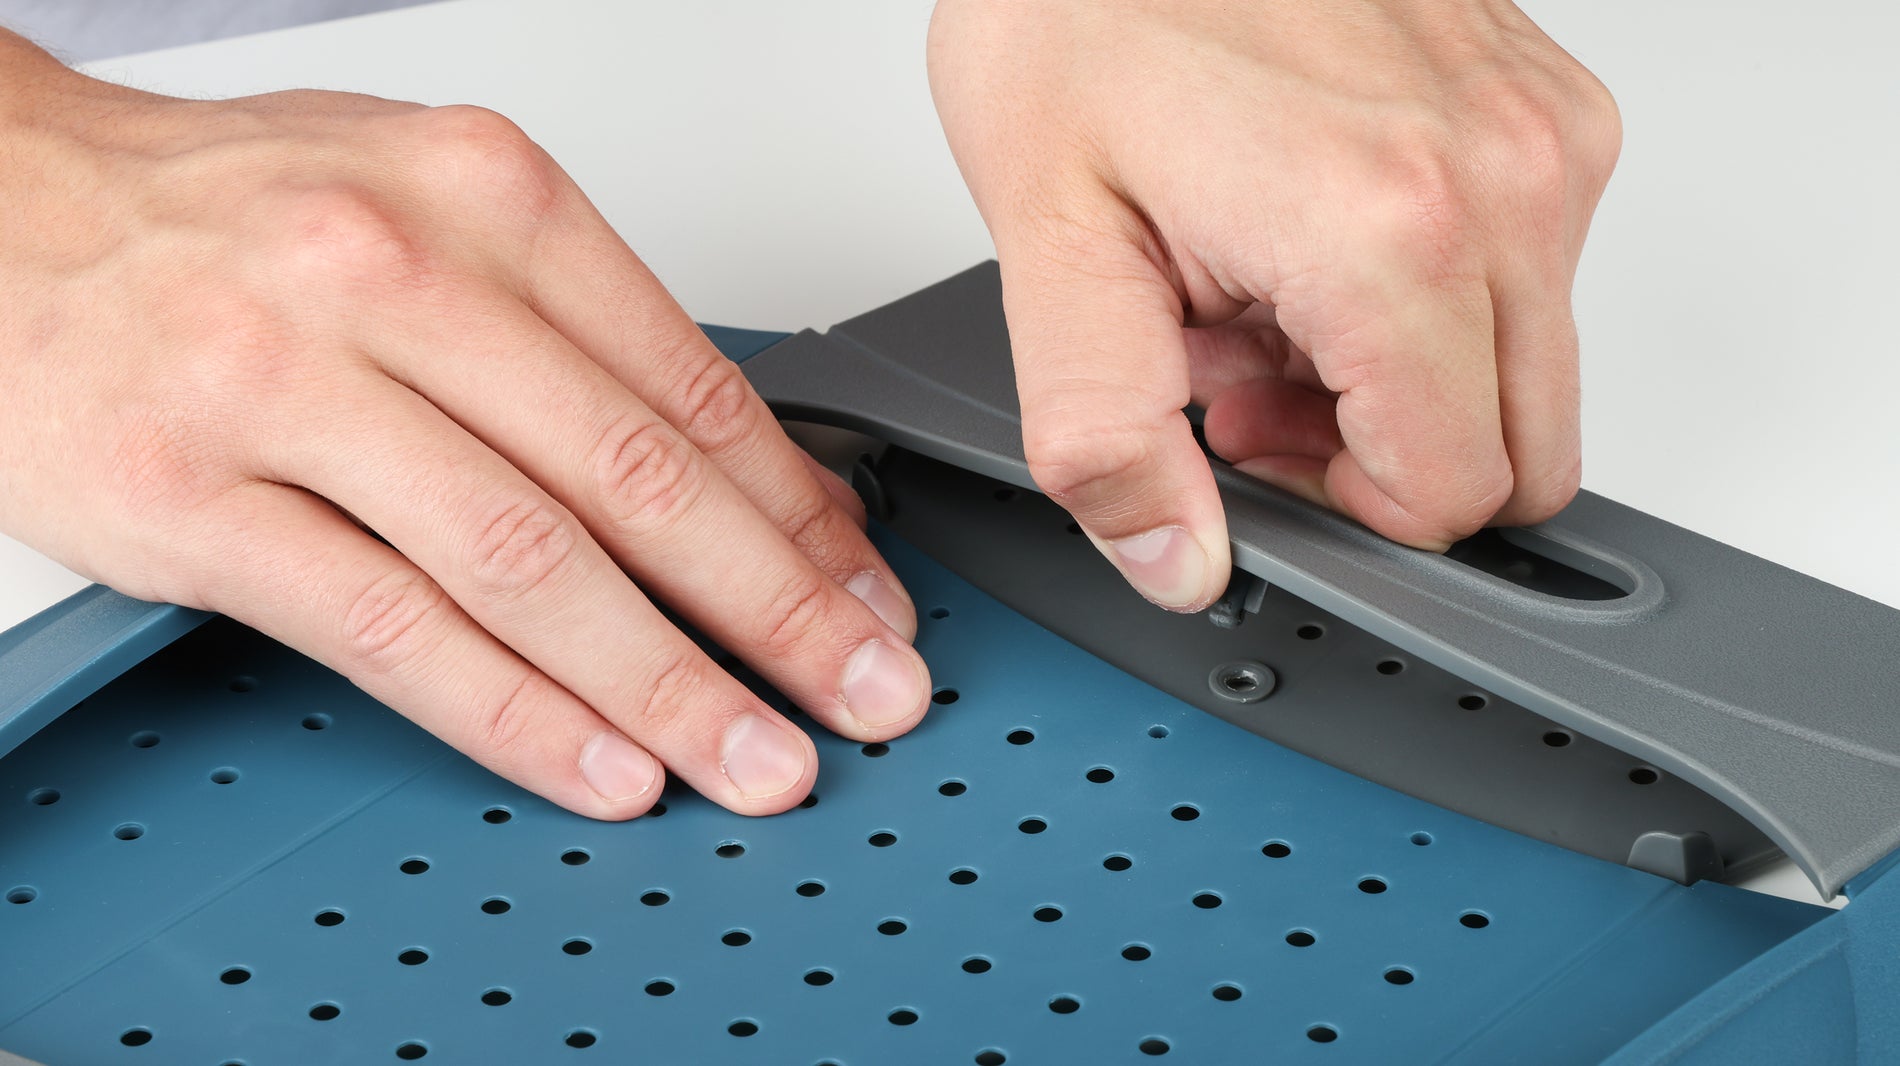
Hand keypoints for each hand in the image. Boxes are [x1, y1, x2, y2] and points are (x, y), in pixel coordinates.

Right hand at [0, 33, 930, 817]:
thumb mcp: (438, 218)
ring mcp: (283, 387)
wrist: (1, 203)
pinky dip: (511, 711)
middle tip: (863, 695)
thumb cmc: (236, 219)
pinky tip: (597, 763)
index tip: (867, 600)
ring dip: (664, 682)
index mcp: (485, 197)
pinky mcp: (189, 497)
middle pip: (635, 478)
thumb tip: (770, 488)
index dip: (802, 517)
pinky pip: (386, 627)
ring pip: (524, 562)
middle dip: (777, 611)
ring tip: (753, 758)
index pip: (693, 384)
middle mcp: (393, 275)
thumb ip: (597, 342)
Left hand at [928, 0, 1620, 609]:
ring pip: (1530, 371)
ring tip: (1258, 292)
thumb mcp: (1050, 241)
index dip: (1342, 508)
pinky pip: (1532, 274)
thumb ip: (1105, 431)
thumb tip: (1174, 558)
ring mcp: (1545, 132)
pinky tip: (1307, 234)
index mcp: (1393, 229)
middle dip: (1382, 457)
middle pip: (1524, 452)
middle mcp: (1507, 177)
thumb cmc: (1080, 12)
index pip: (1452, 492)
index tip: (1252, 445)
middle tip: (1248, 382)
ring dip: (1402, 376)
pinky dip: (1431, 293)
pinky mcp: (1549, 106)